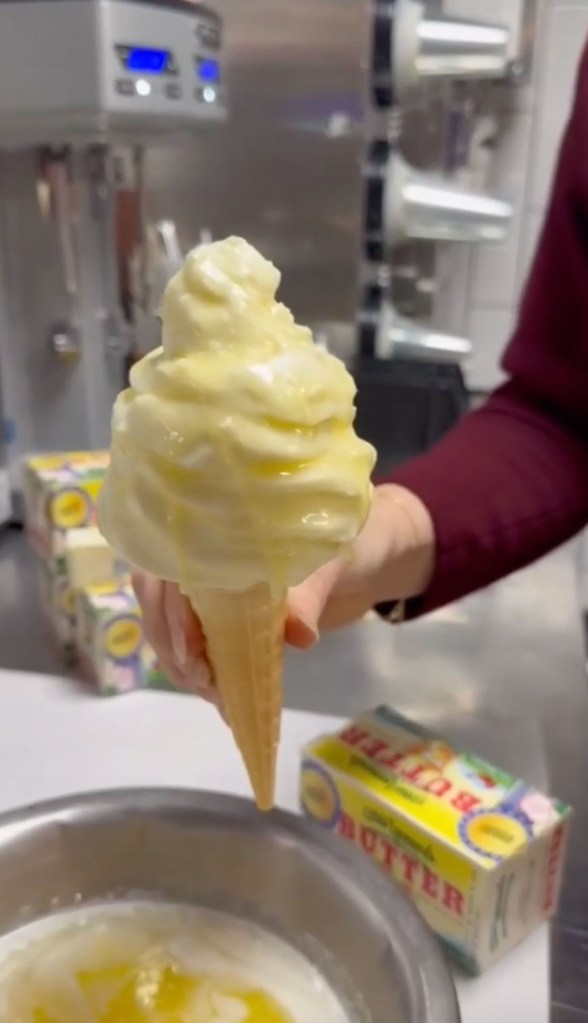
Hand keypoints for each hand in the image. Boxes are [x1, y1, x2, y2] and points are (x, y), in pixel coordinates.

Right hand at [132, 484, 434, 701]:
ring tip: (217, 699)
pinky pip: (193, 641)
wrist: (371, 556)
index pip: (168, 565)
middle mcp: (201, 553)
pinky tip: (221, 699)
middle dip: (175, 647)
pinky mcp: (221, 614)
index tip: (192, 652)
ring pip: (168, 625)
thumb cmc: (348, 545)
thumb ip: (309, 596)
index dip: (172, 610)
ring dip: (184, 665)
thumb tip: (296, 634)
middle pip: (158, 601)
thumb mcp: (330, 564)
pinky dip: (201, 672)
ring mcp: (207, 586)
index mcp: (216, 526)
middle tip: (207, 685)